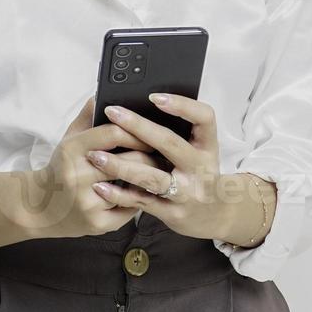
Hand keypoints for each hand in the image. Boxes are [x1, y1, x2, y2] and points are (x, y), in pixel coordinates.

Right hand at [12, 95, 156, 239]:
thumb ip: (89, 116)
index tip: (151, 131)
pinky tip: (147, 194)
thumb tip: (104, 94)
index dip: (137, 130)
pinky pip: (130, 210)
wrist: (38, 208)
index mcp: (72, 150)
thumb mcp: (69, 138)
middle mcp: (77, 176)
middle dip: (151, 156)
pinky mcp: (96, 223)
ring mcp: (87, 202)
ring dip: (150, 180)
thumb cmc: (61, 169)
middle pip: (128, 161)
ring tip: (162, 172)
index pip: (112, 133)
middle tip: (168, 153)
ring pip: (132, 187)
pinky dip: (140, 201)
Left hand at [85, 93, 241, 241]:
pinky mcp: (172, 213)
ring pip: (152, 177)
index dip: (182, 105)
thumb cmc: (199, 174)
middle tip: (112, 112)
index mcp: (208, 146)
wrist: (215, 215)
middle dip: (138, 126)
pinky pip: (142, 202)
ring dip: (121, 166)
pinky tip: (101, 186)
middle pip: (170, 143)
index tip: (155, 96)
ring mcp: (187, 192)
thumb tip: (140, 107)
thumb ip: (179, 132)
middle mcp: (200, 167)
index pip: (204, 118)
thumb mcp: (199, 150)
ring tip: (96, 155)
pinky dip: (120, 194)